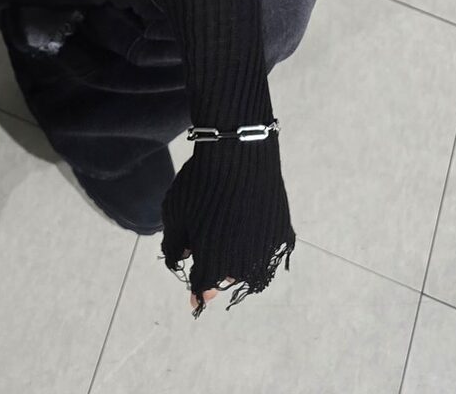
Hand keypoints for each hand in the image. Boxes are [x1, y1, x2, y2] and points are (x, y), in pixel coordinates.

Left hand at [159, 141, 293, 316]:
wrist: (238, 154)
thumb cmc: (199, 183)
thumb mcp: (174, 212)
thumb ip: (175, 243)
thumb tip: (184, 259)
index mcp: (212, 262)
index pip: (203, 288)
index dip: (197, 293)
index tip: (196, 300)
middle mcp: (241, 265)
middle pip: (225, 277)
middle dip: (214, 269)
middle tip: (206, 249)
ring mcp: (265, 251)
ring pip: (247, 267)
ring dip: (235, 259)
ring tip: (224, 235)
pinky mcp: (281, 235)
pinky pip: (266, 250)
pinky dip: (254, 244)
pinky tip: (244, 225)